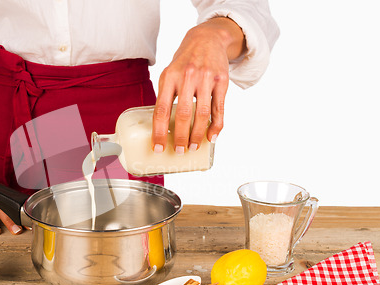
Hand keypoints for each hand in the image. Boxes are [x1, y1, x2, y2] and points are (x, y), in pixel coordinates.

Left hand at [152, 17, 245, 152]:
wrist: (207, 39)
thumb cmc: (185, 62)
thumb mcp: (170, 74)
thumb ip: (167, 96)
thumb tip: (163, 127)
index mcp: (169, 77)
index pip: (161, 110)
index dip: (159, 132)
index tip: (158, 147)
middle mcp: (187, 77)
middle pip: (183, 115)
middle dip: (181, 137)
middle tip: (179, 151)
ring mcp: (206, 79)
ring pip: (202, 114)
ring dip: (197, 135)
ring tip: (193, 147)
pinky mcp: (222, 81)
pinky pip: (219, 109)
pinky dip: (216, 126)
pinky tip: (211, 137)